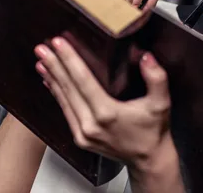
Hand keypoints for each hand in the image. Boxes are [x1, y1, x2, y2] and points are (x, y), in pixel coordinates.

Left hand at [34, 37, 175, 170]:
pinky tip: (50, 82)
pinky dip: (57, 94)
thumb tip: (147, 57)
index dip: (69, 60)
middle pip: (68, 88)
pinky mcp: (80, 139)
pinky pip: (65, 111)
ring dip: (51, 78)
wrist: (148, 159)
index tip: (58, 43)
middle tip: (41, 48)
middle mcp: (91, 124)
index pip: (83, 80)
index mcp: (107, 113)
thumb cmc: (153, 130)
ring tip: (41, 60)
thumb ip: (157, 78)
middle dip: (54, 65)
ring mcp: (83, 134)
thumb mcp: (161, 103)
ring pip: (63, 100)